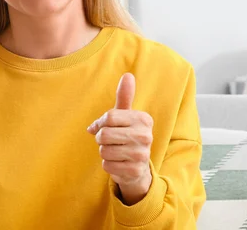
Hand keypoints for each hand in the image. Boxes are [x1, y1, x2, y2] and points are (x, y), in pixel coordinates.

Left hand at [87, 73, 153, 204]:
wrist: (137, 166)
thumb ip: (124, 97)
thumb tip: (128, 75)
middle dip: (101, 139)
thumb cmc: (126, 135)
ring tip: (116, 151)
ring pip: (104, 150)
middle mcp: (146, 136)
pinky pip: (107, 165)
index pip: (109, 117)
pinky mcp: (135, 171)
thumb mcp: (125, 116)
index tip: (105, 126)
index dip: (101, 123)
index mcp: (143, 119)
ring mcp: (142, 154)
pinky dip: (108, 165)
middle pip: (105, 134)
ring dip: (104, 152)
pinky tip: (118, 163)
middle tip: (111, 141)